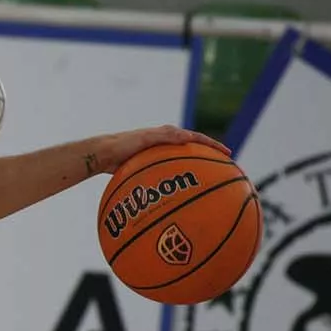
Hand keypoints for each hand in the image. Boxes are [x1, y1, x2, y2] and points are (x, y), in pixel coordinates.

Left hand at [93, 125, 229, 175]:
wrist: (102, 154)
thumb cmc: (122, 145)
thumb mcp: (145, 139)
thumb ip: (166, 137)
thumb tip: (189, 137)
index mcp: (167, 134)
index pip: (196, 138)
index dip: (212, 146)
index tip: (227, 154)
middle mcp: (165, 144)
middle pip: (192, 151)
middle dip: (208, 158)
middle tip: (223, 169)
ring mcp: (157, 156)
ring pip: (181, 164)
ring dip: (194, 171)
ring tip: (206, 184)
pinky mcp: (149, 167)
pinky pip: (168, 174)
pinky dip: (176, 182)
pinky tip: (180, 197)